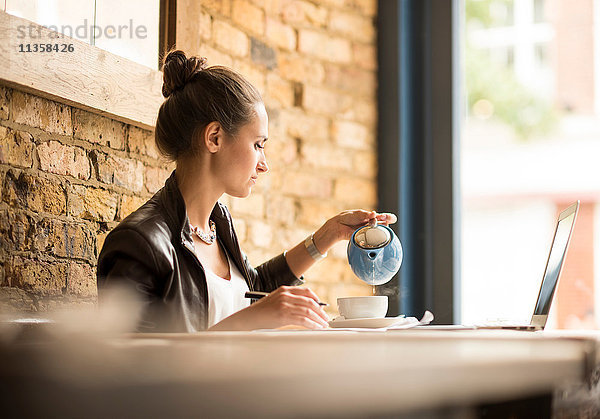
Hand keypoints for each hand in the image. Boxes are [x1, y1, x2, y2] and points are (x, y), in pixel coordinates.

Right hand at [215, 286, 329, 329]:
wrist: (249, 318)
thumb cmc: (261, 312)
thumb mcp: (275, 300)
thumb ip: (288, 301)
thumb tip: (304, 308)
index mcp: (284, 290)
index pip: (306, 291)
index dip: (316, 299)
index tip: (321, 306)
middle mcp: (286, 295)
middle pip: (310, 302)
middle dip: (320, 311)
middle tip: (325, 318)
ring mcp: (285, 305)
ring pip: (308, 311)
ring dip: (318, 319)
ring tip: (323, 324)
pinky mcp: (284, 315)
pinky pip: (303, 320)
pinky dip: (312, 324)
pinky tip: (316, 327)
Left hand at [327, 210, 397, 241]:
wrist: (337, 226)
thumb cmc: (347, 218)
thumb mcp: (357, 214)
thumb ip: (365, 214)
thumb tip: (374, 214)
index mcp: (370, 217)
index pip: (381, 217)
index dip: (388, 217)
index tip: (392, 218)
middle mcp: (370, 225)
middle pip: (382, 224)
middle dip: (385, 222)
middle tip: (387, 220)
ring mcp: (367, 231)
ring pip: (376, 230)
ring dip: (376, 226)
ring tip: (373, 222)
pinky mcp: (363, 237)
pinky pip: (370, 236)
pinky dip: (370, 232)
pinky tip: (369, 228)